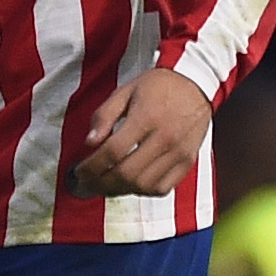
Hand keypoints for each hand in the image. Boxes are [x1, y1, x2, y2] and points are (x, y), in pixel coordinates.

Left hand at [72, 68, 212, 197]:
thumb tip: (89, 142)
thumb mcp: (126, 91)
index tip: (80, 171)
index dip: (91, 167)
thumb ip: (104, 115)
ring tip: (105, 185)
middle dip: (101, 183)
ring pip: (143, 185)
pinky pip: (162, 188)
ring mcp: (178, 153)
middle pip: (127, 173)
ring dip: (119, 190)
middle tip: (88, 183)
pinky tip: (130, 185)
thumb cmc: (159, 86)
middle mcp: (165, 138)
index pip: (113, 151)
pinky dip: (142, 191)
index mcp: (147, 117)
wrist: (195, 84)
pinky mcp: (187, 162)